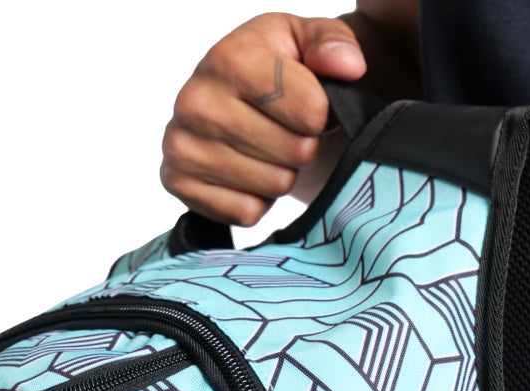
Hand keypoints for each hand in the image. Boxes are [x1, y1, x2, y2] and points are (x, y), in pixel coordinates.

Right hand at [161, 13, 365, 225]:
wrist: (227, 98)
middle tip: (285, 131)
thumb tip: (349, 66)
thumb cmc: (269, 68)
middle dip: (302, 146)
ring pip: (273, 186)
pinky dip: (255, 200)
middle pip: (295, 152)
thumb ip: (332, 43)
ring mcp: (183, 146)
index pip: (311, 110)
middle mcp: (197, 102)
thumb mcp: (303, 39)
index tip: (309, 106)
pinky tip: (244, 172)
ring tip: (264, 149)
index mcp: (229, 58)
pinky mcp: (179, 184)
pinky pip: (247, 212)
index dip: (323, 115)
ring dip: (280, 174)